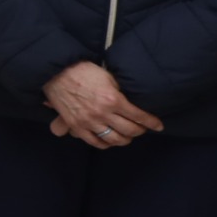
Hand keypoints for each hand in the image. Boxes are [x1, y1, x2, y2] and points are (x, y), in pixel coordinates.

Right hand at [43, 61, 162, 149]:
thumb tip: (132, 103)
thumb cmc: (83, 71)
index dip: (152, 122)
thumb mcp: (108, 78)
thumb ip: (120, 92)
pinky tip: (110, 140)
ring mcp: (89, 121)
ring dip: (125, 140)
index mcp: (113, 99)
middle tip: (142, 129)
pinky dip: (105, 144)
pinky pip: (95, 142)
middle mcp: (102, 113)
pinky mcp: (77, 126)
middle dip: (140, 131)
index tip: (158, 126)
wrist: (57, 73)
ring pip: (114, 139)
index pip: (139, 116)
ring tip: (127, 136)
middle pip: (129, 130)